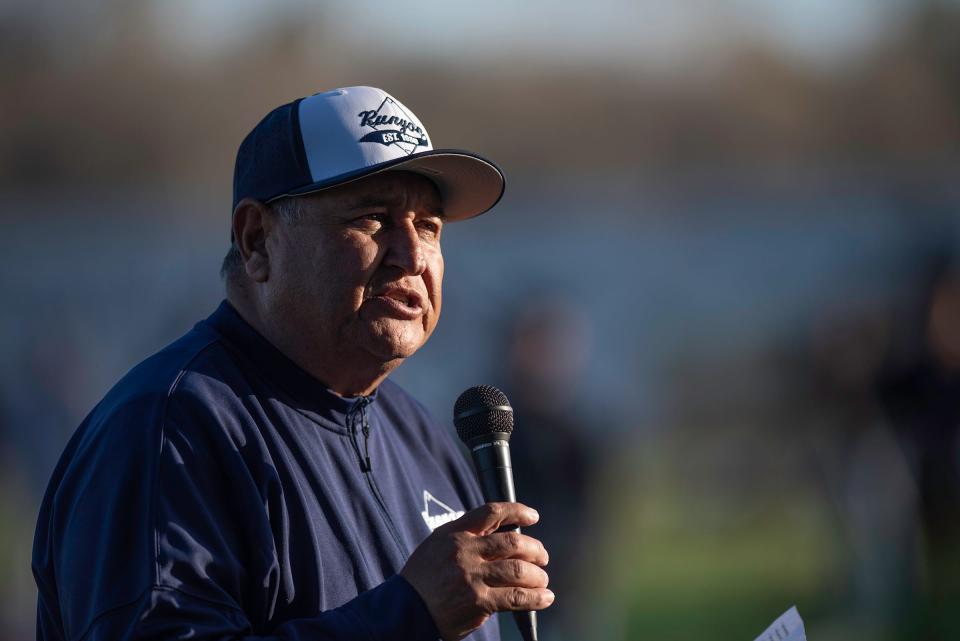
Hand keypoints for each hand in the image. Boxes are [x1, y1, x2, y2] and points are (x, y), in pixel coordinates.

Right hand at [400, 502, 552, 640]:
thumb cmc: (423, 578)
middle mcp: (465, 551)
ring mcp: (472, 577)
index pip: (491, 512)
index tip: (533, 517)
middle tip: (542, 557)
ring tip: (542, 581)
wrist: (405, 608)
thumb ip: (467, 537)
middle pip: (513, 542)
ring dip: (538, 575)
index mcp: (456, 533)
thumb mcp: (438, 544)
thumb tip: (503, 538)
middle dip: (535, 549)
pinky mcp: (479, 602)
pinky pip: (516, 597)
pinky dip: (535, 598)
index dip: (517, 511)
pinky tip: (544, 598)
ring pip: (519, 569)